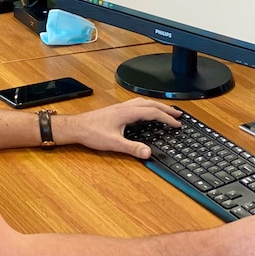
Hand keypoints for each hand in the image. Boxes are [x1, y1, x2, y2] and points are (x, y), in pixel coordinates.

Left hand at [58, 97, 181, 157]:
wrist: (76, 127)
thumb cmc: (91, 132)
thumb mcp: (114, 143)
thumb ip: (132, 148)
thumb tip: (148, 153)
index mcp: (127, 112)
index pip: (153, 112)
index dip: (167, 118)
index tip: (177, 124)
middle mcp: (125, 107)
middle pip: (150, 104)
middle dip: (166, 109)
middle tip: (178, 115)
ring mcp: (120, 107)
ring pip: (143, 102)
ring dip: (156, 106)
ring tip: (165, 111)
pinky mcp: (116, 110)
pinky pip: (136, 104)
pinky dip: (146, 107)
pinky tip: (145, 113)